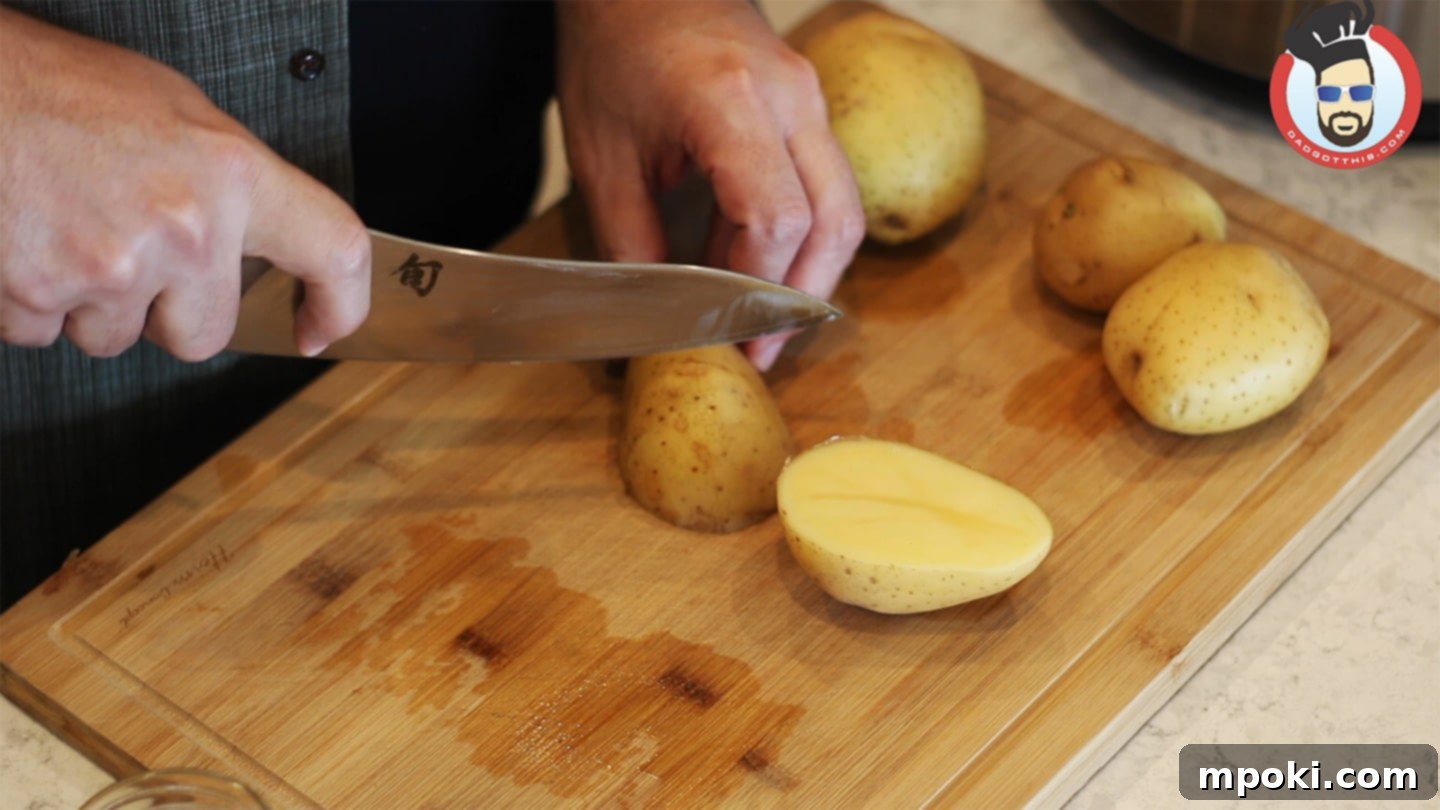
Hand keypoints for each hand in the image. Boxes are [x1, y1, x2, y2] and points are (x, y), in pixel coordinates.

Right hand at [0, 8, 369, 359]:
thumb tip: (259, 246)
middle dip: (165, 309)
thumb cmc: (63, 89)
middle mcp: (186, 226)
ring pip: (117, 339)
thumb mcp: (179, 115)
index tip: (318, 328)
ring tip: (67, 226)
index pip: (335, 250)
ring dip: (92, 303)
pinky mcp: (41, 293)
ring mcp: (114, 266)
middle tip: (126, 244)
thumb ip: (230, 188)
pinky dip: (33, 302)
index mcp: (234, 173)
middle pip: (203, 334)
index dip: (340, 304)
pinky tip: (30, 241)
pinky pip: (46, 335)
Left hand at [556, 0, 863, 370]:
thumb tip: (653, 324)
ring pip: (842, 207)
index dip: (755, 289)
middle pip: (834, 221)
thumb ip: (630, 243)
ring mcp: (808, 96)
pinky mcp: (808, 103)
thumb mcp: (602, 155)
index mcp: (732, 103)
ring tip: (756, 322)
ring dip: (807, 273)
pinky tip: (750, 268)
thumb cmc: (610, 46)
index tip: (726, 334)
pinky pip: (823, 184)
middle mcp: (790, 97)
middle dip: (800, 299)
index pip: (777, 220)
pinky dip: (798, 236)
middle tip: (760, 351)